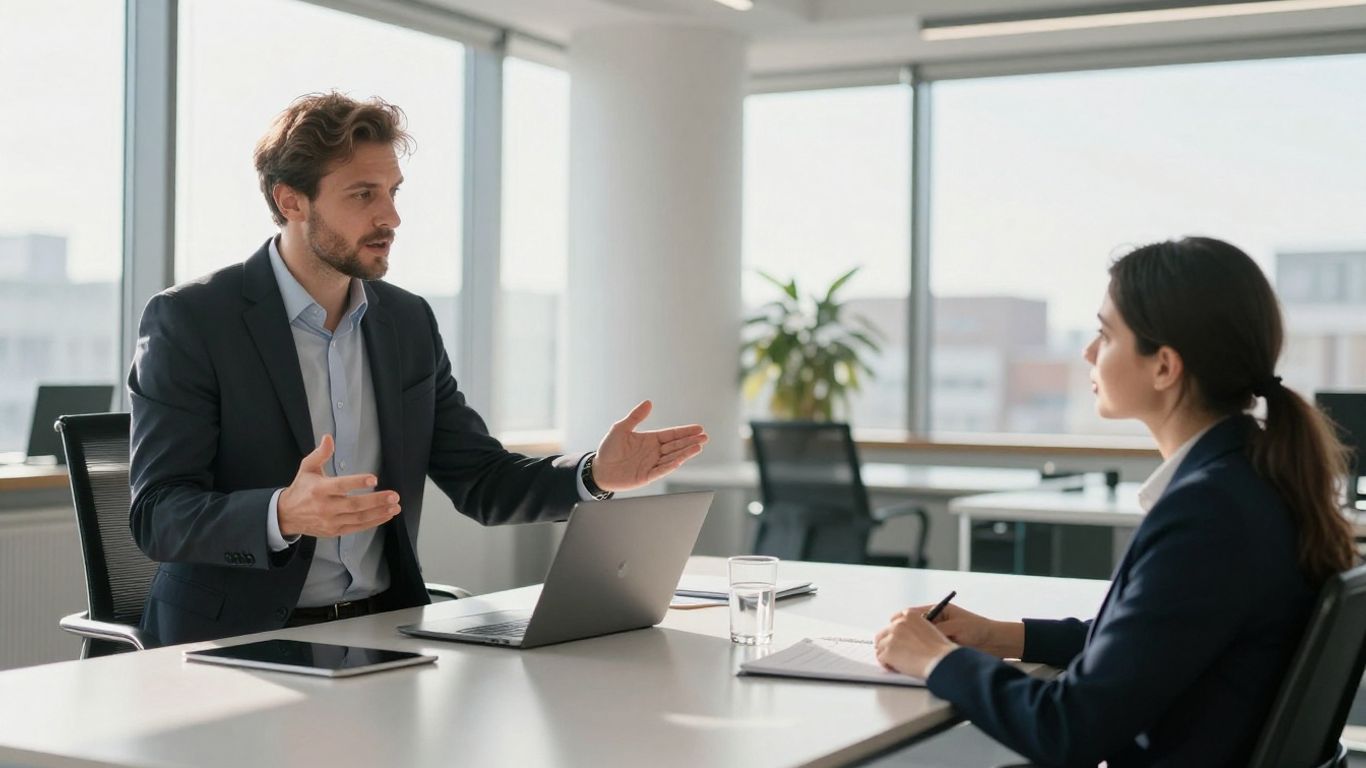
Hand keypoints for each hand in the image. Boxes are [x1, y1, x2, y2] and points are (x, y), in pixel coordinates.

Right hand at [277, 435, 400, 537]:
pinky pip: (357, 527)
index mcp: (319, 489)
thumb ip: (320, 454)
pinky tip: (385, 515)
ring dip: (379, 513)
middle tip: (394, 495)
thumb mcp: (307, 468)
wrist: (287, 515)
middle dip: (376, 501)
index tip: (374, 478)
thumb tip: (328, 438)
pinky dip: (373, 522)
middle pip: (354, 505)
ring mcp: (331, 521)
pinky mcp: (335, 530)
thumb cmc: (301, 489)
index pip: (341, 486)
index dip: (357, 482)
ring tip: (395, 506)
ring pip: (358, 518)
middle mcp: (325, 507)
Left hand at [591, 400, 708, 491]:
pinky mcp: (646, 476)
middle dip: (690, 441)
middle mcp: (654, 452)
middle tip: (705, 437)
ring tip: (698, 447)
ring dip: (685, 453)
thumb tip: (648, 402)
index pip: (671, 435)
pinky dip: (670, 466)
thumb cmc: (608, 449)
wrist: (598, 469)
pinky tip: (680, 460)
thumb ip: (635, 417)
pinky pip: (660, 471)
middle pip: (676, 446)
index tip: (698, 428)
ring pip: (672, 457)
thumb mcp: (620, 428)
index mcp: (650, 440)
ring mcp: (651, 464)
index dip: (685, 432)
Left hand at [874, 611, 958, 678]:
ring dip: (886, 655)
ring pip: (880, 647)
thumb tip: (905, 638)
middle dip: (886, 644)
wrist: (941, 660)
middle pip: (883, 634)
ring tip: (896, 663)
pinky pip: (881, 658)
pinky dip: (886, 664)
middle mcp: (899, 624)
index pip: (894, 620)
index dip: (893, 632)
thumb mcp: (930, 629)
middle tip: (893, 654)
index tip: (894, 639)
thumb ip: (915, 629)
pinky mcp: (888, 651)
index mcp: (910, 615)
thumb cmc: (940, 650)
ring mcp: (892, 637)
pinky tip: (895, 668)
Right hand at [904, 601, 1023, 659]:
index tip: (893, 627)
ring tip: (904, 651)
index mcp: (937, 611)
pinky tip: (916, 659)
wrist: (995, 643)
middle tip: (895, 642)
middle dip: (902, 634)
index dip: (900, 620)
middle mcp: (934, 623)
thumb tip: (920, 636)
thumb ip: (938, 630)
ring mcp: (936, 635)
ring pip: (916, 640)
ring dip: (911, 645)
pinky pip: (925, 650)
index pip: (912, 613)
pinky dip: (919, 654)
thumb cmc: (978, 629)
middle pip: (910, 627)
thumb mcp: (956, 627)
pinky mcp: (940, 647)